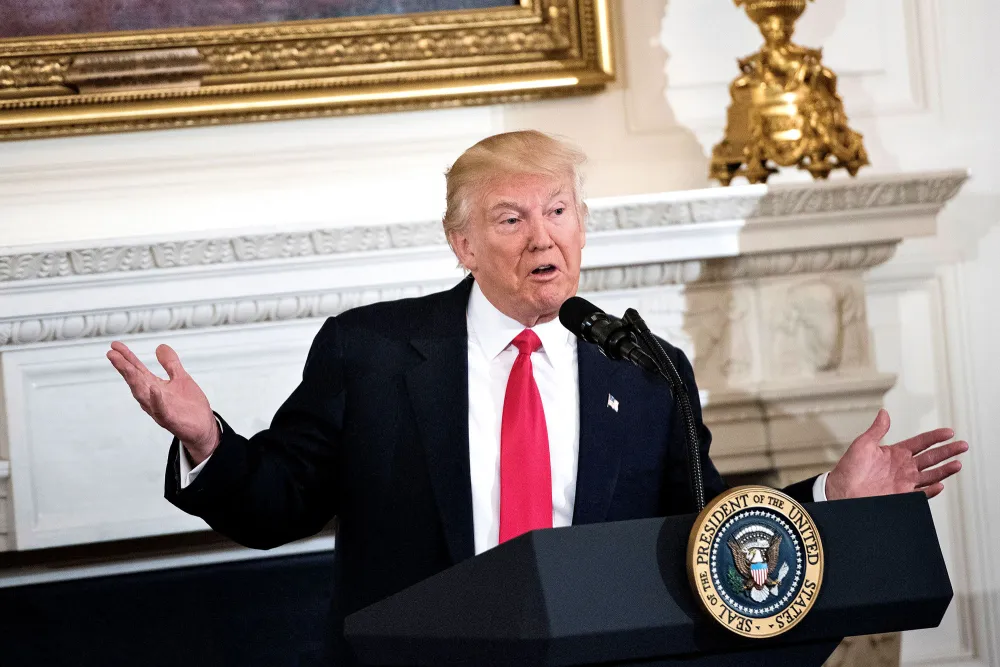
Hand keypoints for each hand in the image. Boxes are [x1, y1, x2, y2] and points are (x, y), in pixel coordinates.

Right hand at [106, 341, 218, 464]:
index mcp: (154, 387)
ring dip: (134, 381)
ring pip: (143, 395)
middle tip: (111, 354)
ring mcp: (160, 409)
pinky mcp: (171, 419)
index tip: (115, 345)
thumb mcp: (181, 378)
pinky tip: (154, 389)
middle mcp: (152, 398)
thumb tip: (160, 346)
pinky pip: (162, 410)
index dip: (126, 357)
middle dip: (124, 368)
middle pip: (135, 381)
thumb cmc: (189, 405)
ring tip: (126, 367)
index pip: (137, 370)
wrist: (203, 428)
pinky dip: (157, 400)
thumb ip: (170, 364)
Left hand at [825, 409, 967, 500]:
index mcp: (895, 453)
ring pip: (930, 475)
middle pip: (931, 458)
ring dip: (944, 470)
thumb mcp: (863, 444)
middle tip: (963, 445)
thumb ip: (877, 430)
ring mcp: (904, 482)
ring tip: (958, 464)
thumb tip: (884, 412)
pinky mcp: (901, 496)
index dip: (935, 437)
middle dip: (947, 451)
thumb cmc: (849, 468)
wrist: (841, 491)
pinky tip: (939, 485)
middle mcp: (903, 467)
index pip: (921, 443)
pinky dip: (930, 490)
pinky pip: (920, 493)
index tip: (949, 432)